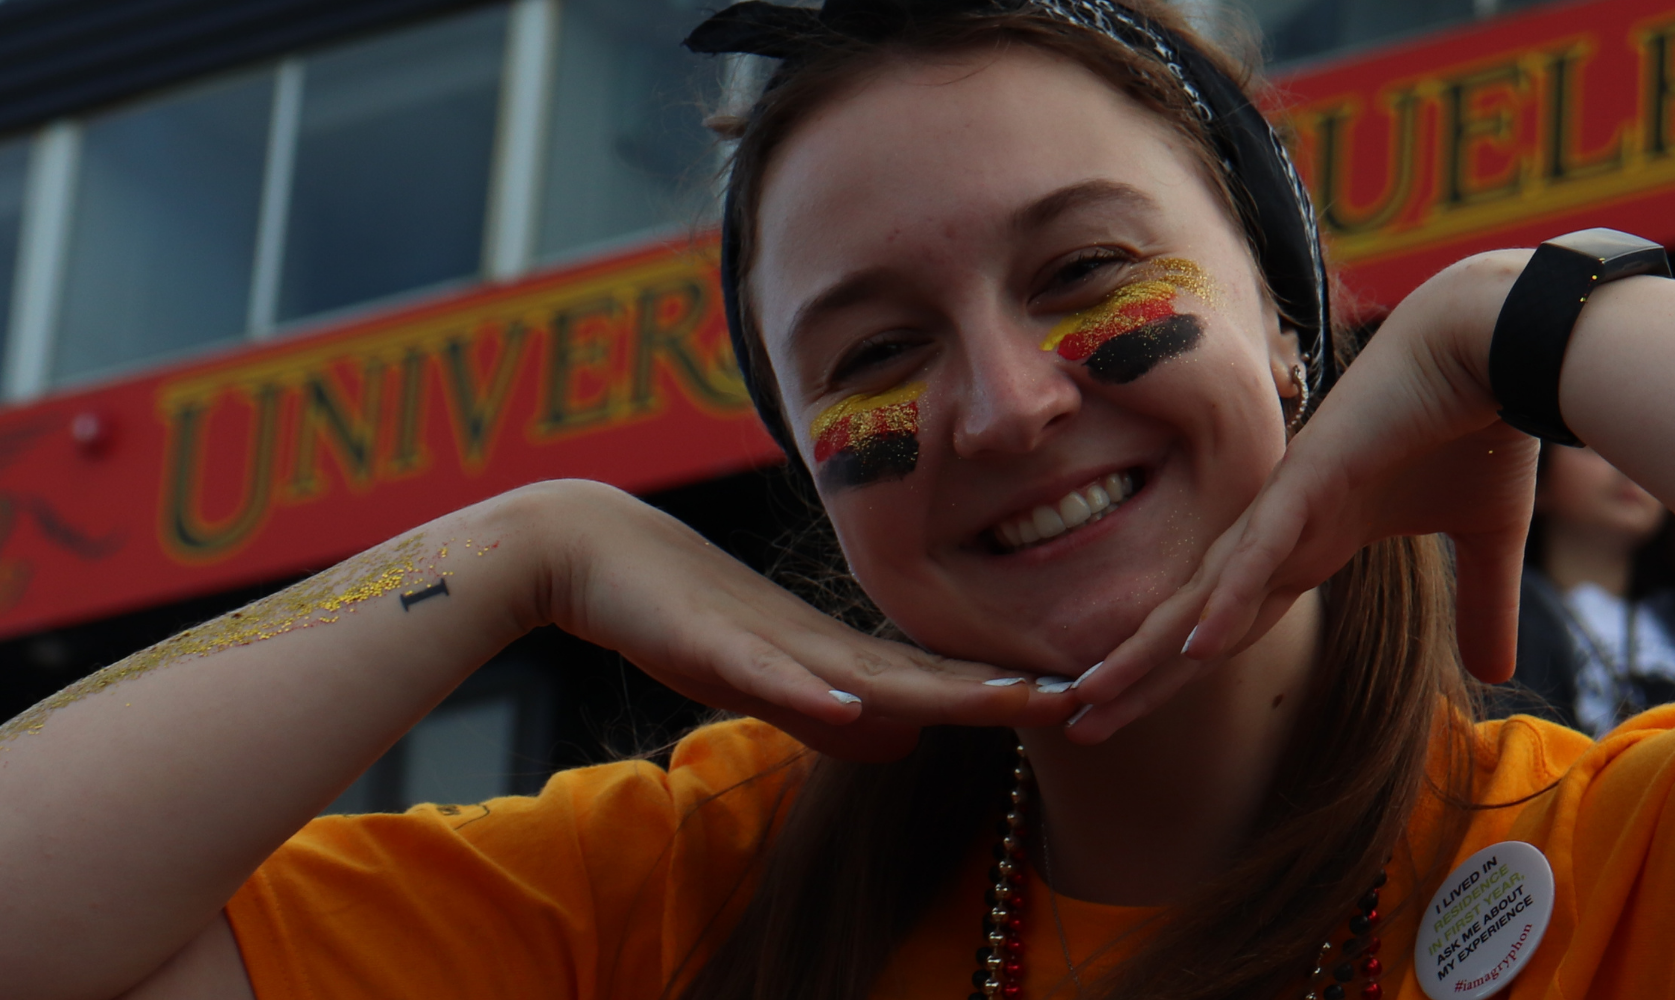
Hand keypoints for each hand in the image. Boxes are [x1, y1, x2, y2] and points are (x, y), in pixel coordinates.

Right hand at [510, 481, 1078, 759]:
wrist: (587, 547)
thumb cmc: (673, 611)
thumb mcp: (759, 678)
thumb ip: (823, 714)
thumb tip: (898, 744)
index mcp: (832, 654)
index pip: (933, 681)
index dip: (1002, 694)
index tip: (1080, 701)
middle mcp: (816, 642)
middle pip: (924, 674)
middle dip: (1003, 689)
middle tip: (1088, 694)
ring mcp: (768, 641)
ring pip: (869, 673)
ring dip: (943, 691)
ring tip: (1011, 700)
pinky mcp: (713, 644)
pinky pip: (772, 676)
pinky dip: (817, 696)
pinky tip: (861, 709)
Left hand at [1067, 252, 1541, 741]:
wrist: (1500, 345)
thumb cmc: (1487, 428)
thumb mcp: (1488, 542)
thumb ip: (1484, 608)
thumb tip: (1497, 674)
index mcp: (1313, 543)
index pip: (1228, 623)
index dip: (1178, 673)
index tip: (1131, 713)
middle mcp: (1284, 529)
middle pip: (1191, 618)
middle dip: (1134, 673)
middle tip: (1075, 723)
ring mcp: (1290, 503)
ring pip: (1203, 592)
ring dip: (1148, 650)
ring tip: (1088, 700)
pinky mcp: (1313, 478)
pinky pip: (1261, 551)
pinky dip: (1228, 599)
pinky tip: (1195, 649)